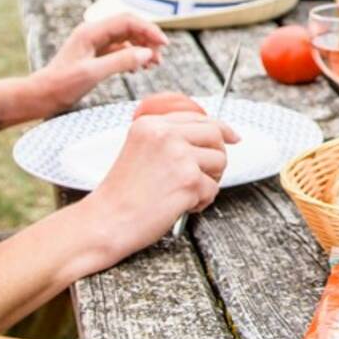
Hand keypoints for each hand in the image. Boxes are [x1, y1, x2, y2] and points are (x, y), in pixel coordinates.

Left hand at [32, 14, 168, 117]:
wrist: (41, 96)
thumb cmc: (61, 85)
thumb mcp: (93, 73)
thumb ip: (121, 61)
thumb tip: (147, 53)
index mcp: (91, 31)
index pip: (128, 21)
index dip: (149, 29)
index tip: (164, 45)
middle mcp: (93, 33)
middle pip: (129, 27)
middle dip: (147, 40)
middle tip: (159, 58)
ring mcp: (94, 44)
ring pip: (126, 39)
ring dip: (141, 49)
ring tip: (152, 65)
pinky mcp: (94, 55)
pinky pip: (119, 50)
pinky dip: (131, 57)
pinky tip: (136, 70)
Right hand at [73, 111, 240, 269]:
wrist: (106, 221)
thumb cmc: (122, 194)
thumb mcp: (140, 150)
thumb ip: (169, 139)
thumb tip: (213, 135)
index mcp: (151, 124)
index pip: (198, 116)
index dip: (221, 127)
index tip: (233, 137)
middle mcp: (165, 135)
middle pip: (215, 135)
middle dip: (217, 157)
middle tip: (205, 175)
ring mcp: (179, 156)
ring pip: (219, 162)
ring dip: (208, 181)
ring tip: (184, 193)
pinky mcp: (189, 181)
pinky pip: (212, 189)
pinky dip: (201, 202)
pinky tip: (179, 206)